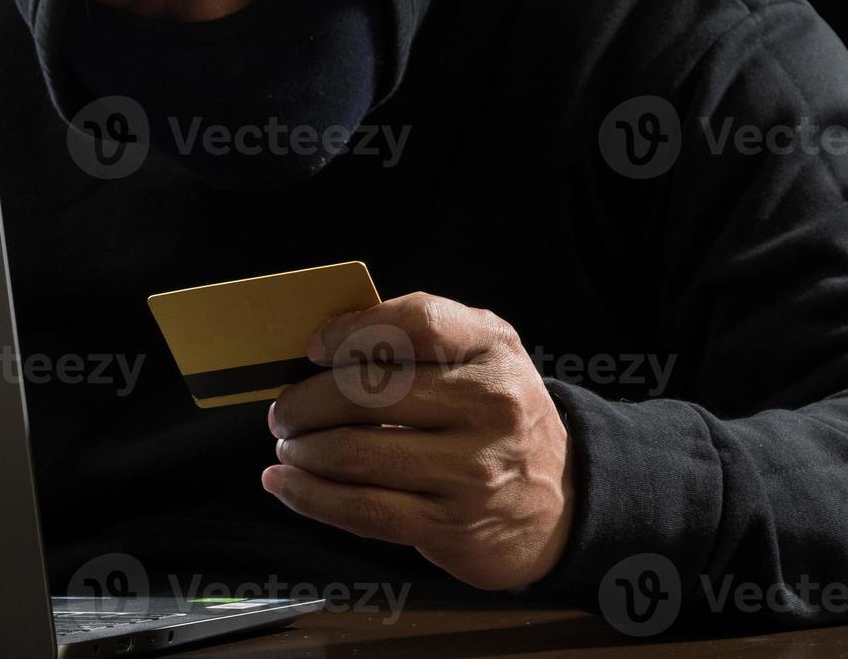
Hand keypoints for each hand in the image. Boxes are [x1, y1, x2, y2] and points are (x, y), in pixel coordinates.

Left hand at [262, 292, 574, 590]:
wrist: (562, 499)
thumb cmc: (500, 412)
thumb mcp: (485, 351)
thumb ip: (422, 330)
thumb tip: (327, 340)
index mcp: (493, 349)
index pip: (418, 323)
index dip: (353, 331)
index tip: (313, 348)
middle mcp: (489, 406)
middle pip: (371, 393)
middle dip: (307, 402)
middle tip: (285, 411)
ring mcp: (471, 470)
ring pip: (357, 454)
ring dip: (303, 450)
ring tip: (288, 446)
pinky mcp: (450, 525)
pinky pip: (363, 509)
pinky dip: (310, 496)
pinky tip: (285, 483)